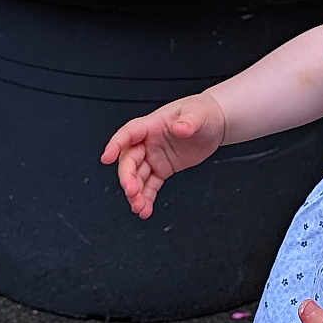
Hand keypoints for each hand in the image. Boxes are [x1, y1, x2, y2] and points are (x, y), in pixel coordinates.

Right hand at [99, 92, 225, 218]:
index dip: (116, 144)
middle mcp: (149, 141)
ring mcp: (155, 156)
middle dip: (128, 177)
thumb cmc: (203, 112)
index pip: (129, 133)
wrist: (215, 123)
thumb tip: (181, 128)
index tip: (107, 158)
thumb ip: (188, 122)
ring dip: (136, 193)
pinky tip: (145, 210)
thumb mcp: (197, 114)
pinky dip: (147, 198)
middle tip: (132, 191)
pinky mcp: (163, 169)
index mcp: (153, 124)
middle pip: (130, 160)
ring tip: (139, 208)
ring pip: (138, 176)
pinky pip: (150, 185)